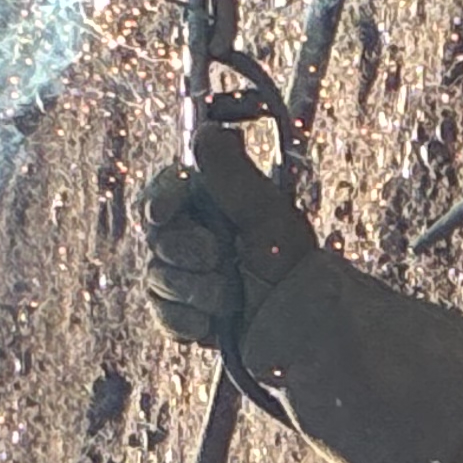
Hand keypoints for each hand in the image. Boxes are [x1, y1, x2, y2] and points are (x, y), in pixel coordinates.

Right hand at [140, 124, 313, 350]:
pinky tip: (213, 324)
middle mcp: (196, 237)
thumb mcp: (269, 216)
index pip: (165, 191)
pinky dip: (187, 321)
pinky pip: (163, 315)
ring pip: (157, 278)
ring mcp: (188, 278)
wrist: (305, 331)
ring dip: (195, 290)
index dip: (160, 199)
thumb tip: (208, 131)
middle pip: (157, 236)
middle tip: (217, 257)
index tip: (161, 212)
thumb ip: (234, 175)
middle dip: (185, 251)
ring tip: (230, 299)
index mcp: (214, 206)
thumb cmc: (295, 269)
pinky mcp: (185, 316)